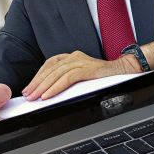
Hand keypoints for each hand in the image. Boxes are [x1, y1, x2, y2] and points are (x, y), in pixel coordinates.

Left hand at [24, 51, 138, 100]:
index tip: (29, 88)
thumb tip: (50, 92)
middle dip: (37, 83)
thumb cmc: (104, 77)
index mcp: (72, 57)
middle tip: (28, 95)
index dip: (37, 76)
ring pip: (56, 73)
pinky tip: (48, 95)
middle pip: (50, 69)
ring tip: (35, 97)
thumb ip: (68, 80)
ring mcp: (81, 61)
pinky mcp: (87, 68)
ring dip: (43, 86)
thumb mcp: (82, 77)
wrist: (125, 71)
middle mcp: (74, 56)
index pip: (49, 65)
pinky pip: (67, 78)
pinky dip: (56, 87)